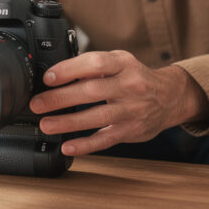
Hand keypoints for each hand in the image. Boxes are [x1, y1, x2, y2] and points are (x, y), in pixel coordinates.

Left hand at [28, 50, 208, 155]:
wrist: (170, 97)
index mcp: (124, 64)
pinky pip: (106, 139)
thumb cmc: (136, 78)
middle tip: (38, 103)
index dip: (70, 70)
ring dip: (68, 123)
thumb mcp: (120, 62)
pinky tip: (68, 147)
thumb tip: (58, 74)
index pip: (95, 64)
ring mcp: (132, 110)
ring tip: (46, 125)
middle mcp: (130, 85)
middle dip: (61, 98)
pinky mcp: (132, 130)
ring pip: (98, 117)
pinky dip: (86, 145)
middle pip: (92, 91)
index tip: (49, 78)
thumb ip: (94, 66)